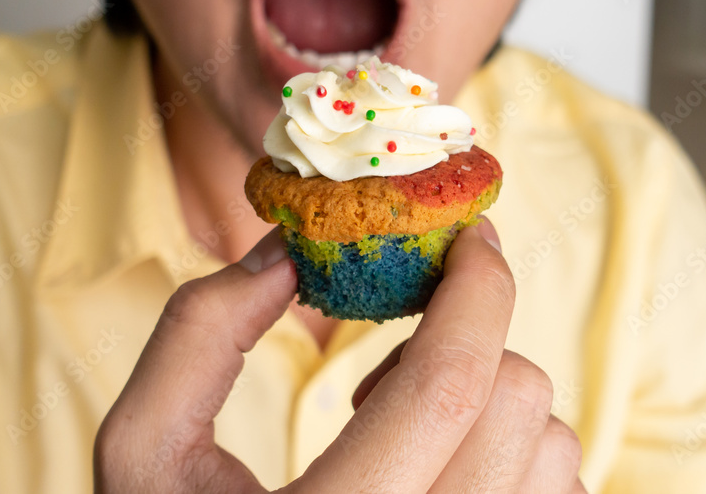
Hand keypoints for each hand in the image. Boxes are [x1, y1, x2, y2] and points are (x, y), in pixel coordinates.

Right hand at [94, 220, 584, 492]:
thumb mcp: (145, 450)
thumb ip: (201, 334)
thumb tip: (289, 254)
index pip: (447, 386)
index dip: (475, 289)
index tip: (471, 237)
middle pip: (517, 401)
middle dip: (467, 345)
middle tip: (385, 375)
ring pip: (553, 445)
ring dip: (490, 403)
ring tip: (406, 440)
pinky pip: (560, 486)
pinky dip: (517, 452)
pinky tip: (443, 474)